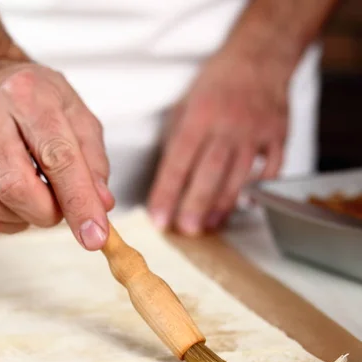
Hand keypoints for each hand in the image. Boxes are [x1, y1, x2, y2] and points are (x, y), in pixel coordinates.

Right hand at [0, 62, 113, 248]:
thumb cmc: (40, 101)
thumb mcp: (79, 118)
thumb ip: (94, 163)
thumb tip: (101, 204)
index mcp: (30, 97)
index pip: (57, 158)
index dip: (79, 202)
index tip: (95, 234)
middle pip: (16, 186)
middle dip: (50, 213)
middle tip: (66, 209)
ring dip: (31, 216)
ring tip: (46, 198)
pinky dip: (13, 219)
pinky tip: (25, 202)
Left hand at [148, 47, 288, 234]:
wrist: (260, 56)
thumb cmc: (217, 83)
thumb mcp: (186, 103)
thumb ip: (177, 141)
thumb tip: (168, 182)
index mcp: (200, 115)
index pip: (178, 161)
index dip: (167, 192)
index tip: (158, 218)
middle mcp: (228, 124)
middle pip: (210, 172)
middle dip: (196, 204)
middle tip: (186, 229)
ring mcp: (256, 131)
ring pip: (239, 176)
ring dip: (223, 204)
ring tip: (210, 224)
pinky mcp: (278, 136)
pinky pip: (271, 169)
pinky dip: (259, 189)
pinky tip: (245, 205)